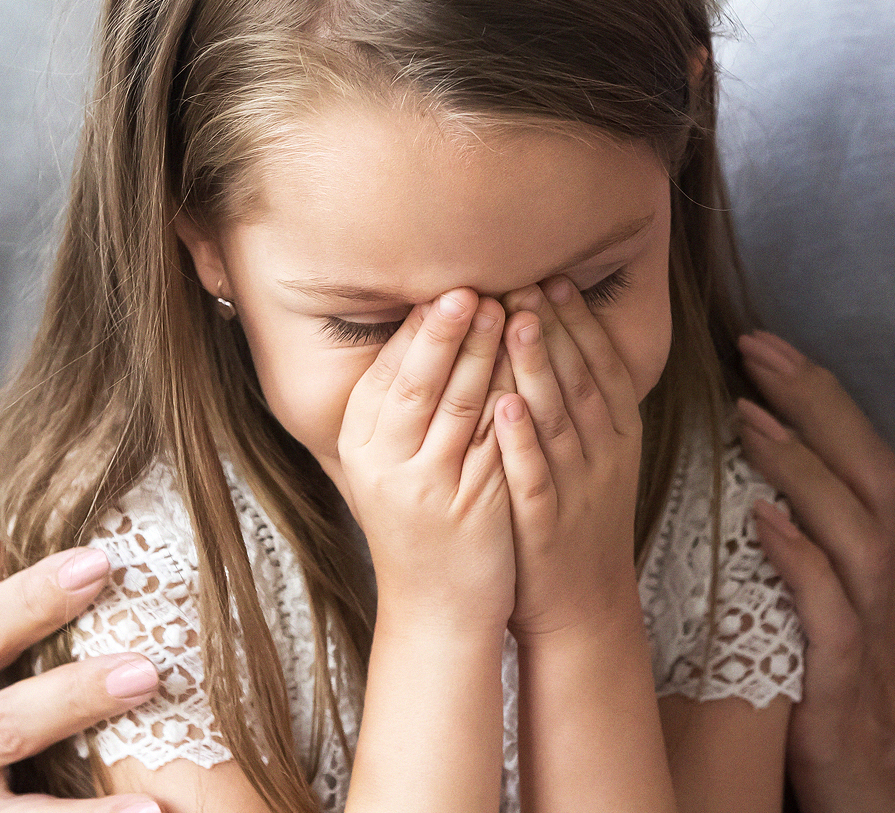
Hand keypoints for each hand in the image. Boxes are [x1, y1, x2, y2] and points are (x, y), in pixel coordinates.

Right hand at [337, 287, 514, 630]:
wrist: (435, 607)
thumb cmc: (418, 525)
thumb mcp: (390, 465)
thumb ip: (399, 407)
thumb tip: (423, 328)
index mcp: (360, 446)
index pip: (387, 372)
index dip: (418, 328)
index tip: (443, 287)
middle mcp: (386, 465)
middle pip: (420, 382)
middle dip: (449, 330)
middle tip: (475, 286)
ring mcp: (427, 488)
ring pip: (462, 406)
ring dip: (487, 354)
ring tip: (510, 311)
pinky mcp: (471, 507)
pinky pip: (497, 442)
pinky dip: (515, 400)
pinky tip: (534, 369)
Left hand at [488, 276, 644, 637]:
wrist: (584, 608)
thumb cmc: (578, 521)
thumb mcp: (596, 457)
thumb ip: (583, 404)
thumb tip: (561, 336)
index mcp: (619, 437)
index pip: (601, 367)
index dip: (580, 323)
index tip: (556, 279)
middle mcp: (604, 457)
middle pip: (581, 382)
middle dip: (556, 329)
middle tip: (528, 280)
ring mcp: (578, 491)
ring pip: (559, 420)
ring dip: (539, 368)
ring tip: (516, 321)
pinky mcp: (546, 526)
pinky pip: (534, 477)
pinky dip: (520, 442)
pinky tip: (502, 406)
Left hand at [734, 331, 894, 812]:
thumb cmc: (862, 716)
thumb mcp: (837, 628)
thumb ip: (809, 567)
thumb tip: (752, 500)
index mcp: (880, 569)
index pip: (862, 460)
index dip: (821, 398)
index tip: (766, 345)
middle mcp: (886, 588)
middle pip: (870, 471)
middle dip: (816, 400)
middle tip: (756, 346)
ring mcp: (875, 635)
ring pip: (857, 529)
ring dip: (803, 466)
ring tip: (749, 416)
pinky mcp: (850, 689)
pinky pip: (834, 615)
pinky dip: (802, 562)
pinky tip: (764, 523)